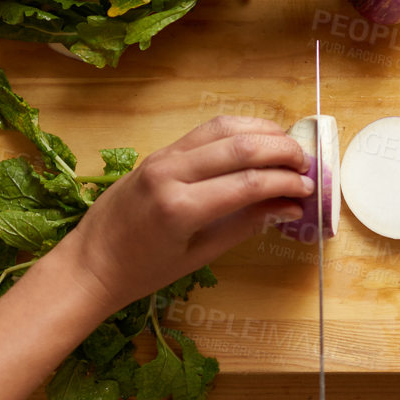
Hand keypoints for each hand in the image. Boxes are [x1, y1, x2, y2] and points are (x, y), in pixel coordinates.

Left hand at [56, 116, 309, 316]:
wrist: (91, 262)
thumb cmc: (143, 271)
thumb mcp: (200, 256)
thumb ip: (246, 225)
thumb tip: (290, 207)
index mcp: (180, 208)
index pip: (249, 183)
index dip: (286, 183)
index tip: (309, 190)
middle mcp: (171, 173)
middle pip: (241, 146)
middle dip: (282, 151)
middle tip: (307, 166)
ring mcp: (163, 157)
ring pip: (224, 127)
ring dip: (263, 132)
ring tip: (289, 149)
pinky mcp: (159, 151)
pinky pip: (206, 131)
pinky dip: (238, 131)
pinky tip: (258, 142)